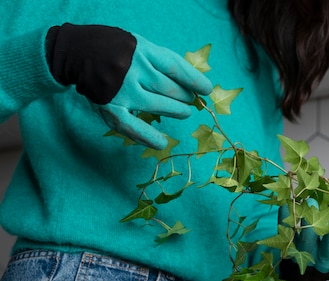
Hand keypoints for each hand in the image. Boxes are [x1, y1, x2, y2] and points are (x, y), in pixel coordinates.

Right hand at [46, 24, 212, 148]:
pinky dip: (148, 137)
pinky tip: (162, 143)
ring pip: (158, 105)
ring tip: (184, 112)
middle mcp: (133, 70)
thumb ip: (163, 62)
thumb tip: (194, 83)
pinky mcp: (110, 107)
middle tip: (191, 100)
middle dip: (185, 96)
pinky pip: (132, 127)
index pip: (176, 68)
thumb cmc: (119, 51)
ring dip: (176, 111)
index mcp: (143, 51)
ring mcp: (122, 91)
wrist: (78, 52)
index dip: (195, 81)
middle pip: (169, 88)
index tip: (207, 90)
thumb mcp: (141, 46)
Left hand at [280, 201, 328, 278]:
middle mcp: (321, 261)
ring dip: (307, 222)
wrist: (300, 273)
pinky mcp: (286, 246)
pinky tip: (285, 202)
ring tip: (311, 203)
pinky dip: (283, 217)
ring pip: (304, 240)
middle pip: (327, 247)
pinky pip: (283, 231)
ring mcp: (302, 255)